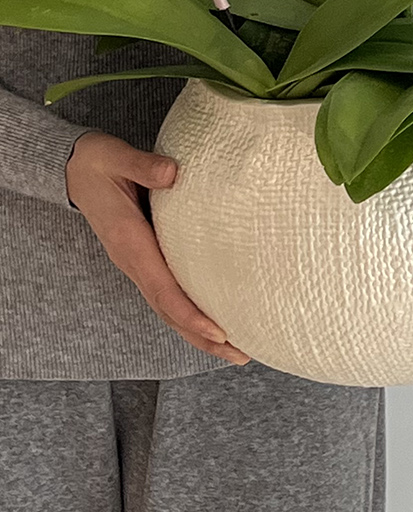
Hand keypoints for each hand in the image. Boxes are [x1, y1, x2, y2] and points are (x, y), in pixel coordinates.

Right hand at [65, 132, 249, 363]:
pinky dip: (189, 312)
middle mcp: (133, 261)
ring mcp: (138, 263)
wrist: (73, 168)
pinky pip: (168, 293)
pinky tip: (213, 318)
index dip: (191, 314)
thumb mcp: (115, 156)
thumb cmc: (97, 161)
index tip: (220, 332)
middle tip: (240, 355)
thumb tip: (173, 174)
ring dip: (198, 331)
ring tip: (235, 349)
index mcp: (130, 243)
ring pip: (169, 307)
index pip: (163, 290)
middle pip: (169, 311)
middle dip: (202, 336)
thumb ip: (143, 166)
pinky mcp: (144, 258)